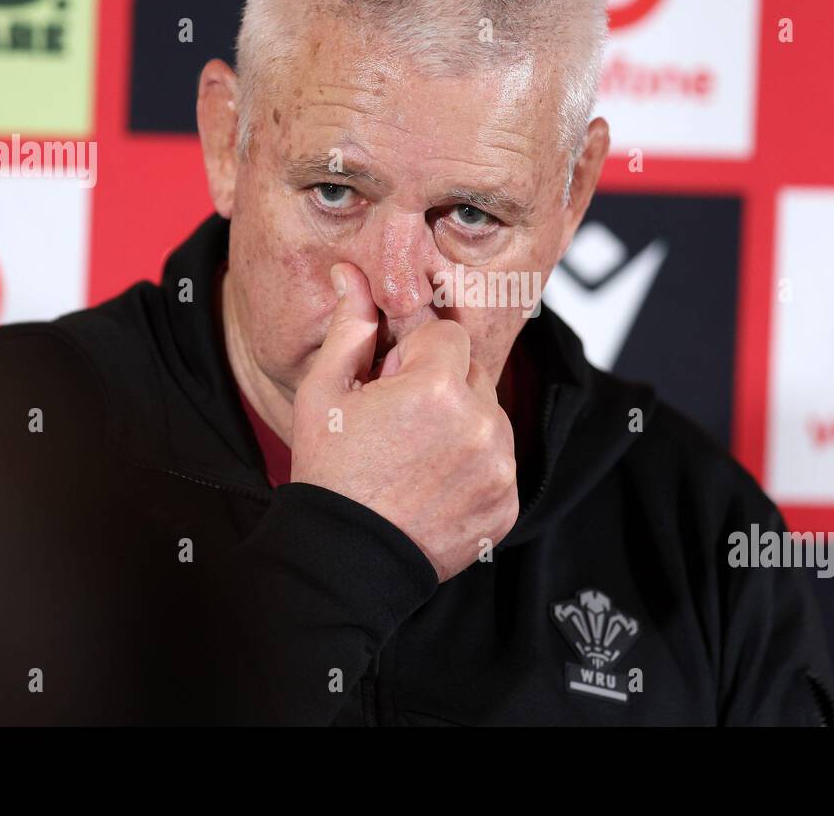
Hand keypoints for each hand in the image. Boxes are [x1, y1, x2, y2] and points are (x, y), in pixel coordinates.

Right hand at [291, 262, 518, 581]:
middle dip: (443, 385)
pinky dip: (475, 467)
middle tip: (401, 422)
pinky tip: (434, 485)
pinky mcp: (508, 502)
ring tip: (416, 457)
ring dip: (463, 424)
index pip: (449, 333)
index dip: (417, 354)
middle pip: (475, 372)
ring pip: (491, 416)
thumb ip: (352, 327)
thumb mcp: (326, 392)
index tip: (392, 382)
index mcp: (437, 386)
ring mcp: (500, 467)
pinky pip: (499, 462)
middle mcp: (481, 423)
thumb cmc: (330, 474)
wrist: (345, 560)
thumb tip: (352, 274)